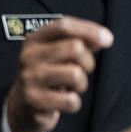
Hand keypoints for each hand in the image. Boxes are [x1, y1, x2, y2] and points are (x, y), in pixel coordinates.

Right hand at [6, 16, 112, 131]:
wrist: (23, 106)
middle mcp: (29, 55)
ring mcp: (29, 78)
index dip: (89, 30)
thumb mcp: (58, 54)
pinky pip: (71, 100)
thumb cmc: (47, 75)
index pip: (64, 25)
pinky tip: (63, 100)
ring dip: (82, 84)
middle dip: (88, 62)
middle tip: (81, 71)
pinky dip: (74, 103)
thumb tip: (104, 38)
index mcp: (35, 39)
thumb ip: (80, 42)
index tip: (107, 39)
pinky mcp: (34, 100)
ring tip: (71, 87)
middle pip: (75, 48)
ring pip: (75, 74)